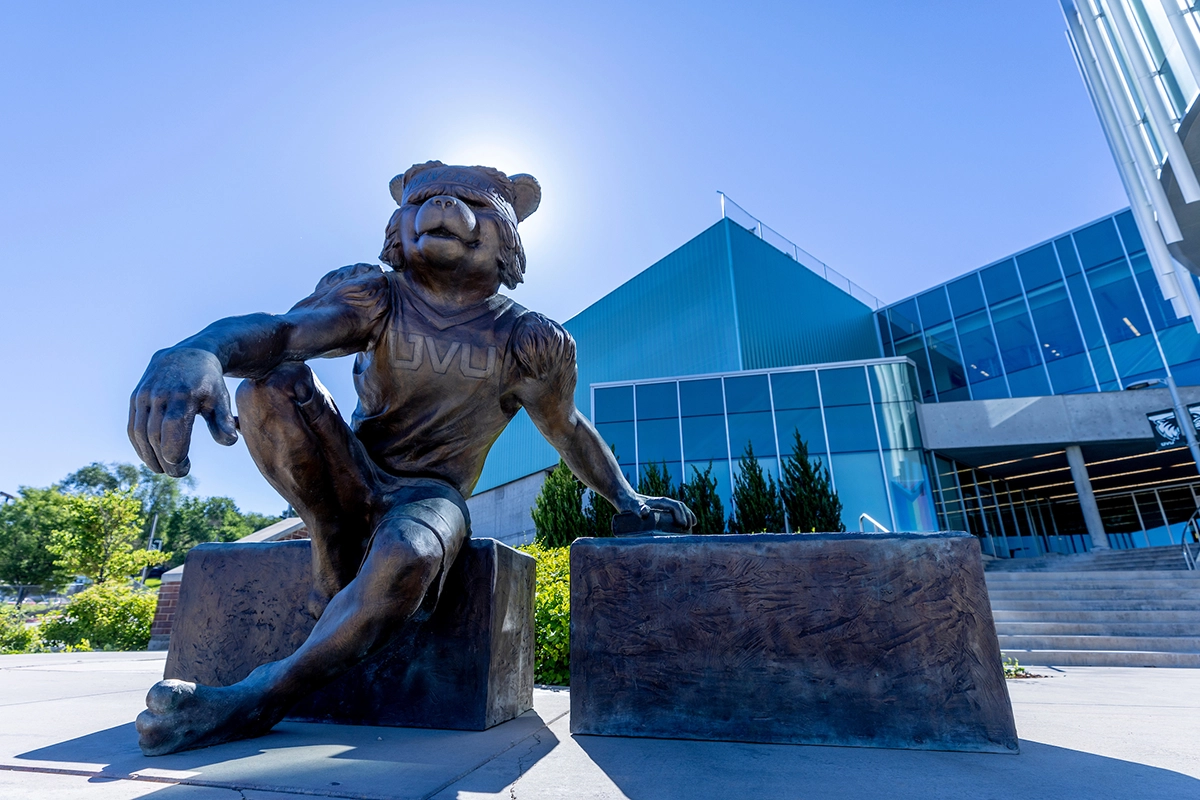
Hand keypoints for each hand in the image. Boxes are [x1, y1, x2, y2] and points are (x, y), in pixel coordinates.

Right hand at [128, 348, 237, 476]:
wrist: (187, 354)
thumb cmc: (208, 383)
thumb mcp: (221, 399)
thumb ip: (223, 422)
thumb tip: (229, 442)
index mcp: (183, 395)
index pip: (172, 432)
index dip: (175, 456)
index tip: (184, 469)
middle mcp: (160, 394)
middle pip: (155, 437)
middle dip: (163, 461)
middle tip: (176, 472)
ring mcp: (144, 395)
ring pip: (140, 434)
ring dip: (148, 457)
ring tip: (163, 468)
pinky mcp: (135, 398)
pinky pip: (133, 427)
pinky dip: (139, 446)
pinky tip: (151, 457)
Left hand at [628, 494, 696, 530]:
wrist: (624, 497)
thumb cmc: (628, 503)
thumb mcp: (632, 506)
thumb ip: (638, 508)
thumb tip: (645, 511)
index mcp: (660, 502)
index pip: (675, 506)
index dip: (681, 515)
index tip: (683, 526)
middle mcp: (664, 502)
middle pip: (680, 507)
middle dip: (687, 516)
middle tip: (689, 529)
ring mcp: (663, 505)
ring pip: (680, 508)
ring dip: (687, 515)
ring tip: (692, 526)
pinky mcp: (661, 509)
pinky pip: (676, 511)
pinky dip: (683, 516)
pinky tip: (686, 523)